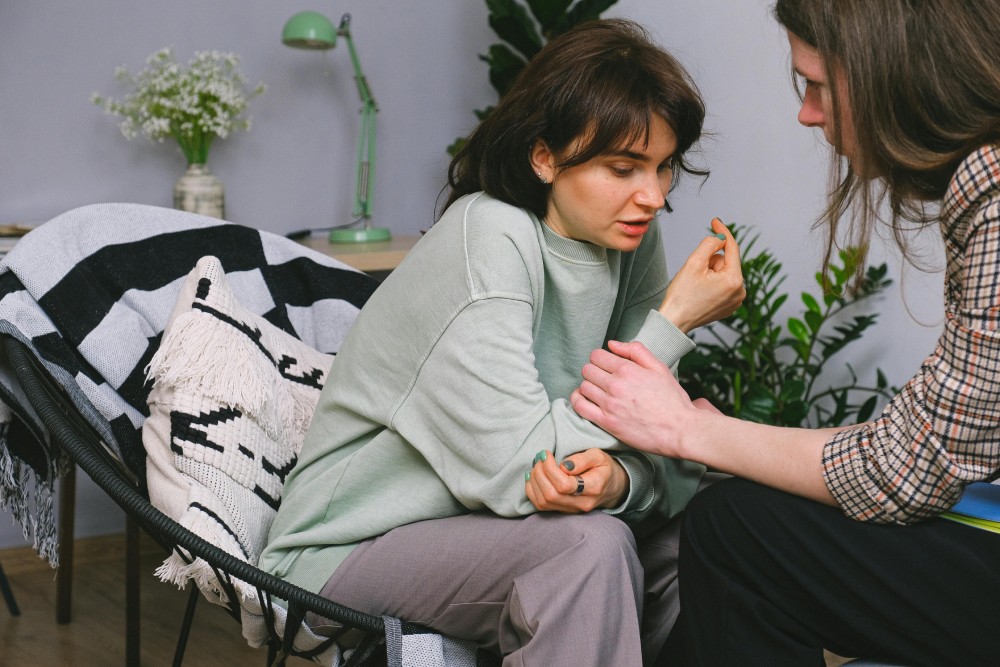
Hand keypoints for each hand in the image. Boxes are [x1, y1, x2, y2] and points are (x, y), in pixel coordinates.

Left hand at [525, 448, 628, 512]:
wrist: (611, 487)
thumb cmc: (603, 468)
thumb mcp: (598, 456)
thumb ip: (582, 459)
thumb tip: (563, 466)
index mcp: (593, 488)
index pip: (564, 485)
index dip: (550, 469)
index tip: (547, 454)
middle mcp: (582, 503)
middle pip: (551, 495)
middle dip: (540, 474)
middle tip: (540, 458)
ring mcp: (572, 510)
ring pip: (544, 502)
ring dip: (534, 482)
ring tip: (537, 466)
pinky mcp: (563, 511)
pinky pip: (541, 506)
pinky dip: (532, 491)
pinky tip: (533, 477)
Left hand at [571, 340, 711, 457]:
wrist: (679, 430)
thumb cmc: (672, 399)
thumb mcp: (659, 367)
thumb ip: (635, 351)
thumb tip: (612, 344)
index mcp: (628, 369)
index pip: (597, 356)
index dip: (600, 359)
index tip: (606, 365)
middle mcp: (615, 385)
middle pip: (587, 370)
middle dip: (593, 371)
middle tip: (602, 378)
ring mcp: (609, 404)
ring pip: (583, 387)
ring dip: (588, 386)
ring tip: (597, 390)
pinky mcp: (606, 422)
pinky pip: (580, 407)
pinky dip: (578, 400)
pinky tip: (585, 399)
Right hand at [658, 218, 744, 332]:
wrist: (674, 322)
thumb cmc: (681, 296)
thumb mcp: (693, 263)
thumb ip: (709, 244)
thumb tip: (720, 238)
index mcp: (734, 280)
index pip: (731, 248)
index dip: (722, 232)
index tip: (714, 220)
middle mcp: (740, 291)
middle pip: (725, 262)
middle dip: (710, 261)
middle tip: (694, 273)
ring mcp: (736, 301)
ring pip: (723, 273)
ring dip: (710, 272)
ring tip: (696, 285)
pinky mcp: (729, 306)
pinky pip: (723, 284)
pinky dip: (712, 283)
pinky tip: (700, 292)